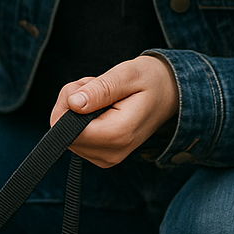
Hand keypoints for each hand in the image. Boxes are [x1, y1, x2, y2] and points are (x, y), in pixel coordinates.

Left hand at [51, 56, 179, 168]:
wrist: (171, 94)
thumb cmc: (151, 80)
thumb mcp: (127, 75)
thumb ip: (100, 90)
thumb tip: (73, 104)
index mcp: (117, 134)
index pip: (66, 128)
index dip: (68, 101)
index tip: (89, 85)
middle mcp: (110, 153)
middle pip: (63, 131)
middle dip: (72, 103)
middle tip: (97, 87)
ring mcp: (106, 158)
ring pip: (67, 134)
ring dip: (77, 110)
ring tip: (104, 96)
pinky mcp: (102, 156)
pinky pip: (77, 138)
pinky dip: (83, 119)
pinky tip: (103, 107)